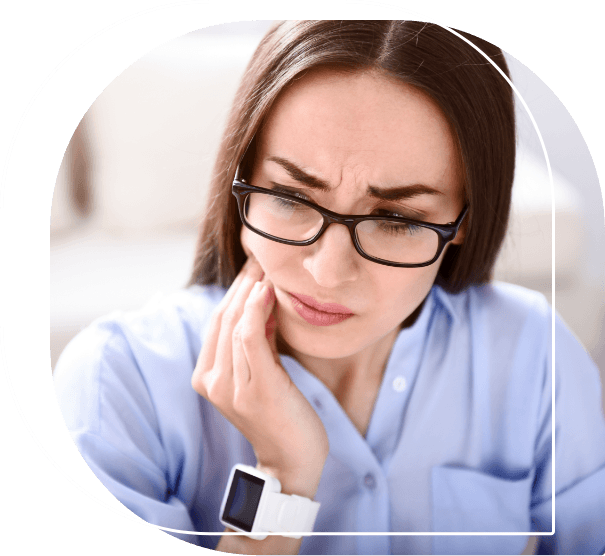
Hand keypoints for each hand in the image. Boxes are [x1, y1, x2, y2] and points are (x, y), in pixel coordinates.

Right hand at [191, 257, 328, 497]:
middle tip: (262, 258)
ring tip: (268, 267)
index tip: (254, 267)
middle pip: (223, 317)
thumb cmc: (281, 412)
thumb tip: (262, 302)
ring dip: (251, 290)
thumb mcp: (262, 372)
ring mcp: (230, 386)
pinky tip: (268, 290)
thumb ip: (255, 342)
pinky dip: (256, 309)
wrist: (293, 458)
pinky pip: (248, 338)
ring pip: (234, 323)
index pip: (217, 321)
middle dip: (242, 283)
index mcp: (207, 376)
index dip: (234, 290)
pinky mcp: (254, 388)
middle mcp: (212, 380)